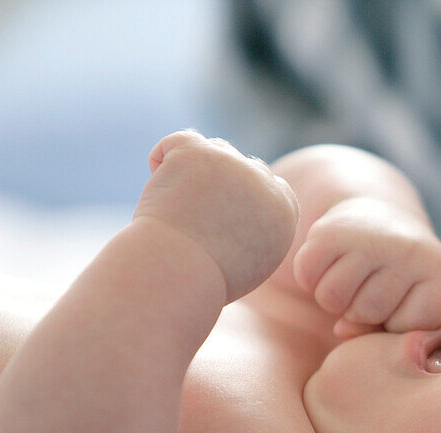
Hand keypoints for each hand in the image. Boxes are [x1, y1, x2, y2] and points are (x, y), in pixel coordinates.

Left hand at [133, 130, 298, 300]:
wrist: (181, 270)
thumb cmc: (207, 280)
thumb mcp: (249, 263)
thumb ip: (255, 232)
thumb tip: (239, 212)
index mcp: (283, 211)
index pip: (272, 186)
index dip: (245, 196)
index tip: (223, 219)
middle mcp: (263, 182)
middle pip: (242, 166)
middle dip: (220, 185)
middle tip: (195, 221)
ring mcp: (231, 162)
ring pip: (211, 151)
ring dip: (194, 173)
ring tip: (177, 213)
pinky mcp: (196, 152)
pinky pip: (174, 144)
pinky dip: (161, 162)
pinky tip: (157, 191)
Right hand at [292, 196, 440, 337]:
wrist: (378, 219)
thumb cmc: (398, 279)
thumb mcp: (407, 307)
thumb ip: (384, 335)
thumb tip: (340, 329)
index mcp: (439, 271)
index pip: (407, 327)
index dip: (395, 321)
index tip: (400, 298)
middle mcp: (408, 248)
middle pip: (366, 312)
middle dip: (360, 308)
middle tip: (369, 282)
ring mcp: (369, 235)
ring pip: (331, 298)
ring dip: (333, 295)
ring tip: (350, 274)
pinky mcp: (330, 228)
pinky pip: (306, 276)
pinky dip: (309, 278)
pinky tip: (329, 263)